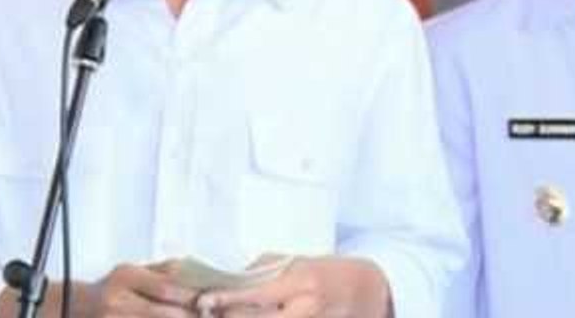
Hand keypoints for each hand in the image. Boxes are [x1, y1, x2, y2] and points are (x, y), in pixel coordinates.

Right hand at [85, 260, 200, 316]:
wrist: (74, 306)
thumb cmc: (109, 289)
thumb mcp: (128, 272)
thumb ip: (157, 272)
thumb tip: (187, 270)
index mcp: (125, 277)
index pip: (163, 288)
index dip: (188, 297)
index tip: (206, 300)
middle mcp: (117, 299)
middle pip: (162, 313)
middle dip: (187, 317)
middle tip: (207, 316)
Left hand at [194, 256, 391, 317]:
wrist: (370, 290)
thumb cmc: (327, 272)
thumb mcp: (297, 262)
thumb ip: (263, 272)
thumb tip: (229, 281)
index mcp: (301, 281)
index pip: (255, 294)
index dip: (227, 300)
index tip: (204, 302)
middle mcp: (307, 308)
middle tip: (209, 313)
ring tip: (225, 315)